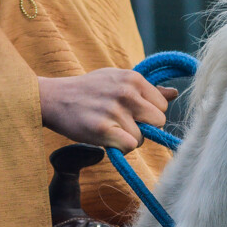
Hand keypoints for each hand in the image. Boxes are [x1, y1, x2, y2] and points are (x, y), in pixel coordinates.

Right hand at [37, 69, 178, 152]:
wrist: (52, 98)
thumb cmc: (88, 90)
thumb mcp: (118, 80)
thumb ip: (147, 89)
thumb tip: (175, 93)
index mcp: (134, 78)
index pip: (163, 106)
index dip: (150, 113)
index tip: (133, 113)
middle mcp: (126, 92)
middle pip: (159, 122)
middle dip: (145, 127)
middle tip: (124, 124)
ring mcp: (114, 110)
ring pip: (143, 137)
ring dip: (130, 138)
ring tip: (111, 128)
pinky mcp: (102, 128)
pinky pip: (130, 146)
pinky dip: (121, 147)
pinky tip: (108, 138)